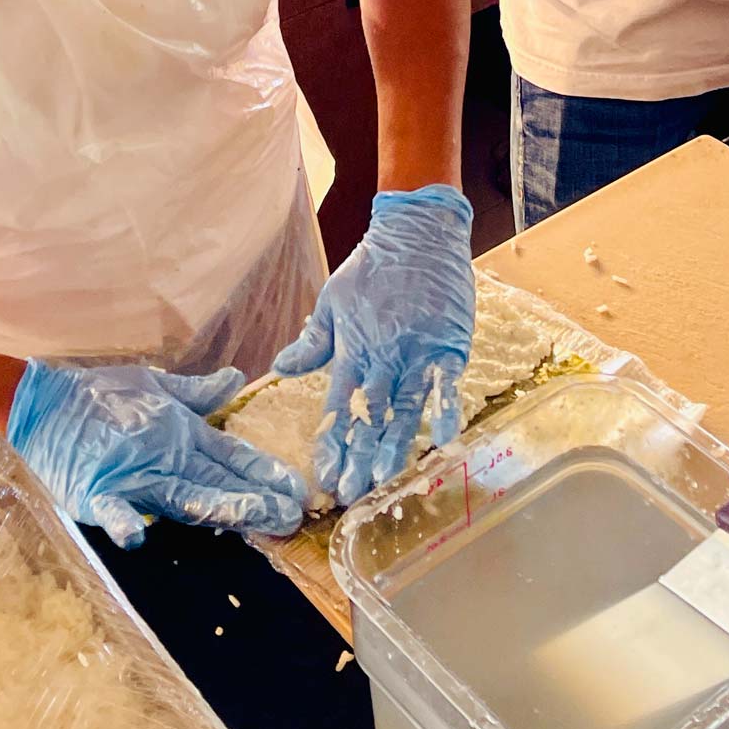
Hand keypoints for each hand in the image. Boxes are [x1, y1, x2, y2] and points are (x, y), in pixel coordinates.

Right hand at [6, 359, 305, 546]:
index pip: (233, 456)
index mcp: (180, 435)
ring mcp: (131, 477)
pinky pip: (112, 511)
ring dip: (218, 508)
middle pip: (218, 482)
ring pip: (183, 497)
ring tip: (253, 519)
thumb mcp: (155, 386)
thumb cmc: (100, 394)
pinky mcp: (95, 493)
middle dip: (257, 499)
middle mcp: (164, 458)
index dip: (266, 473)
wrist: (43, 405)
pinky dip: (123, 522)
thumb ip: (198, 393)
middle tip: (293, 515)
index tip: (298, 489)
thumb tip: (236, 379)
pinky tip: (139, 536)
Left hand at [270, 185, 474, 505]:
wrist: (417, 232)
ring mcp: (417, 353)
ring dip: (394, 447)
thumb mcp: (334, 299)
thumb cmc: (372, 266)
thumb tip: (280, 367)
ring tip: (384, 483)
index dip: (332, 443)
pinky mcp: (448, 344)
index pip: (338, 406)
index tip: (324, 477)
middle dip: (360, 458)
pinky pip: (446, 384)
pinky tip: (441, 441)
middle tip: (351, 495)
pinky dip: (444, 411)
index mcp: (353, 350)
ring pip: (404, 409)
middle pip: (370, 417)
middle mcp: (384, 357)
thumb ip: (314, 340)